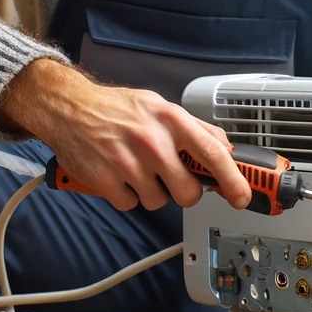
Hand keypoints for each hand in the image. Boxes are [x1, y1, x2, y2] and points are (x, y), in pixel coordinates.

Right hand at [0, 58, 251, 212]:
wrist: (68, 108)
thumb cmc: (116, 108)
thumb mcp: (160, 106)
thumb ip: (194, 127)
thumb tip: (224, 146)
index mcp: (171, 120)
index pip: (213, 154)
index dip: (233, 180)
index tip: (242, 197)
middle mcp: (153, 142)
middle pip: (188, 193)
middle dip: (185, 192)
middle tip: (172, 178)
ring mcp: (128, 164)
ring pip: (158, 201)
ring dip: (152, 191)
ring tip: (138, 169)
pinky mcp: (105, 182)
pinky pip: (131, 204)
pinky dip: (127, 195)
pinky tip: (119, 175)